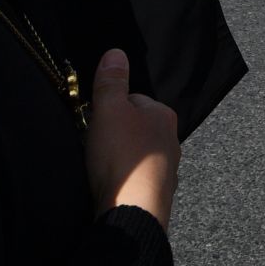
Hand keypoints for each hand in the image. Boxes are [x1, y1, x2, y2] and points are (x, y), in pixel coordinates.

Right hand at [84, 49, 179, 230]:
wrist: (133, 212)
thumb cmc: (122, 157)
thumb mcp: (109, 110)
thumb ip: (111, 83)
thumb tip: (116, 52)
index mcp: (163, 116)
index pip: (132, 99)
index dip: (109, 107)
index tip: (93, 119)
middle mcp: (171, 140)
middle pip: (134, 128)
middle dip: (114, 134)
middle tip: (94, 144)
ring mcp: (167, 170)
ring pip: (136, 154)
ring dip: (119, 158)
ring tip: (99, 167)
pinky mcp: (157, 194)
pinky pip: (135, 178)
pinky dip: (123, 179)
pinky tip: (110, 185)